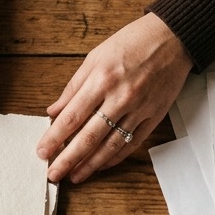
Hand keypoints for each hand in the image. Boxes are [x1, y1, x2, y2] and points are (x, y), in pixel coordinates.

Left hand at [38, 13, 193, 182]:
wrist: (172, 38)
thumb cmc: (132, 42)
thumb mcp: (95, 57)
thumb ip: (73, 87)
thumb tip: (54, 111)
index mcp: (102, 79)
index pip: (72, 116)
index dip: (55, 138)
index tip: (42, 152)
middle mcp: (120, 97)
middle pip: (89, 137)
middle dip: (68, 159)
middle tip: (53, 174)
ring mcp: (139, 109)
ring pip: (111, 145)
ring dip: (90, 164)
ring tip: (75, 176)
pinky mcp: (155, 116)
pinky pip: (132, 143)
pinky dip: (115, 157)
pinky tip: (101, 165)